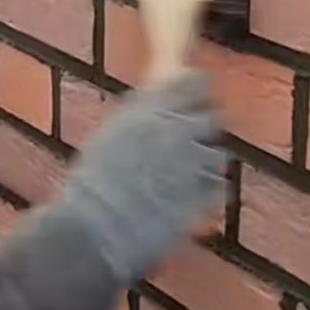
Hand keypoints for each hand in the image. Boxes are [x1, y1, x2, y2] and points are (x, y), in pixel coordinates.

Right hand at [62, 73, 226, 289]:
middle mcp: (178, 128)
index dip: (198, 93)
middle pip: (213, 118)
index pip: (194, 83)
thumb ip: (141, 119)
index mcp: (151, 110)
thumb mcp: (111, 136)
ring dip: (204, 166)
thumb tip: (156, 110)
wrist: (94, 227)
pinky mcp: (204, 193)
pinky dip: (206, 194)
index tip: (194, 102)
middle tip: (189, 148)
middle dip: (205, 133)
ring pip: (218, 155)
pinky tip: (184, 203)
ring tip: (178, 184)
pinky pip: (218, 186)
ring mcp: (194, 161)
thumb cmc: (91, 186)